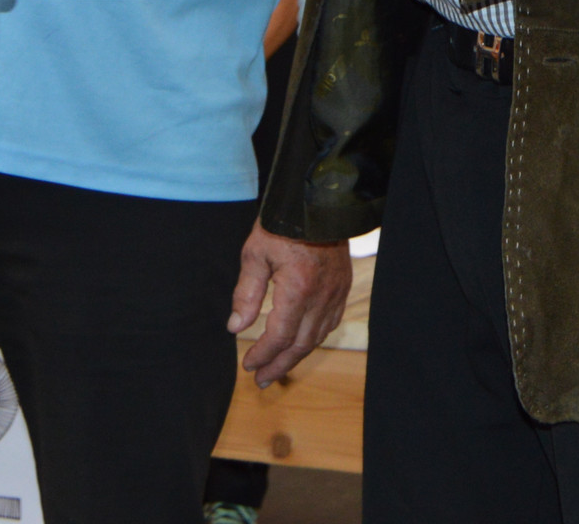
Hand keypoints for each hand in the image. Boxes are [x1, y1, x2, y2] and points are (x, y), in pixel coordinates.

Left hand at [230, 227, 352, 385]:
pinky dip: (314, 338)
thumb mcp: (255, 253)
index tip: (248, 365)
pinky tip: (302, 342)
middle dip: (279, 365)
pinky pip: (331, 322)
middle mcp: (321, 296)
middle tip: (261, 380)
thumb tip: (235, 327)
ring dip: (296, 356)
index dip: (263, 354)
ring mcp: (336, 292)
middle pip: (300, 344)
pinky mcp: (342, 286)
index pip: (279, 335)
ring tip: (278, 368)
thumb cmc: (283, 223)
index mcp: (298, 288)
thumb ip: (246, 293)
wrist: (319, 200)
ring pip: (317, 336)